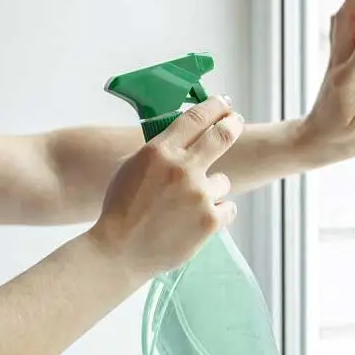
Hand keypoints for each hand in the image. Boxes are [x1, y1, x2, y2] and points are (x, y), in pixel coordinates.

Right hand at [88, 97, 242, 278]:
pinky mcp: (210, 221)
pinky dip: (216, 214)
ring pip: (222, 181)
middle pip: (222, 135)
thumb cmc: (120, 210)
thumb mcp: (130, 169)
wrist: (119, 251)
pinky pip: (227, 208)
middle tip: (235, 122)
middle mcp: (182, 168)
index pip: (196, 117)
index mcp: (159, 152)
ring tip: (188, 207)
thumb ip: (156, 152)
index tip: (224, 103)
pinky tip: (195, 222)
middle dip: (232, 124)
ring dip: (212, 190)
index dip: (214, 106)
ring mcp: (198, 195)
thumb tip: (179, 136)